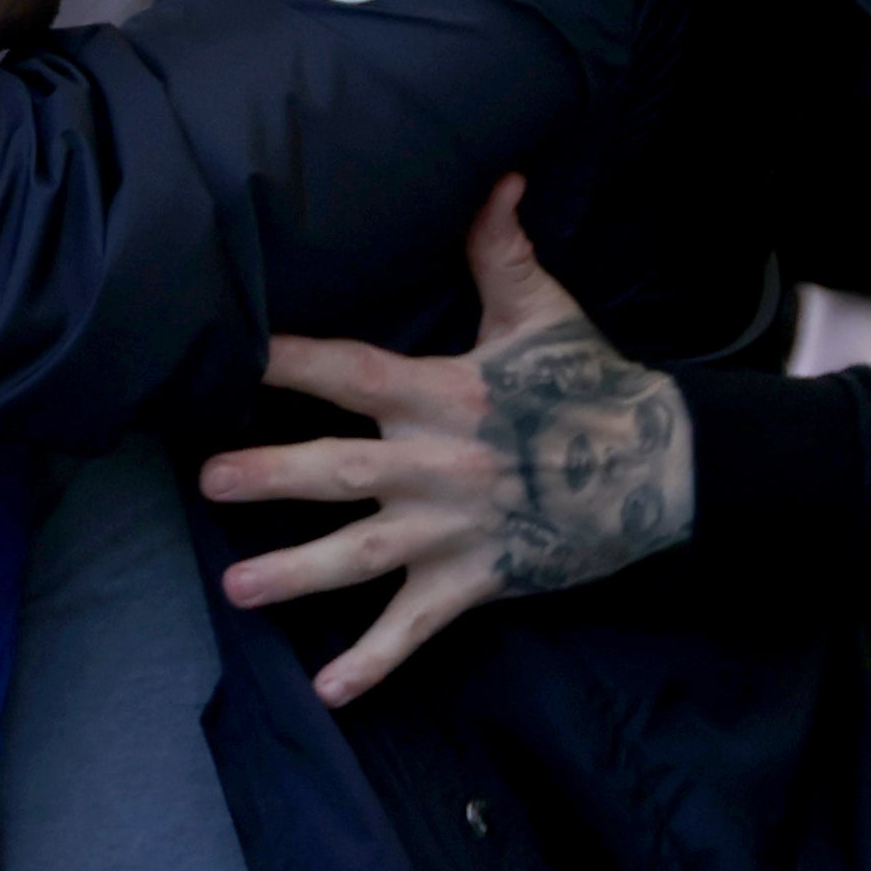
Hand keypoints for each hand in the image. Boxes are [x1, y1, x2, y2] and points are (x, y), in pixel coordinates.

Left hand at [206, 176, 690, 701]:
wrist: (664, 467)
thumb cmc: (592, 385)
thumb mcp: (543, 314)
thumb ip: (500, 249)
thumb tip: (492, 176)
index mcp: (443, 393)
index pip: (352, 369)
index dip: (290, 360)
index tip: (230, 352)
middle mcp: (438, 463)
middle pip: (341, 471)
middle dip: (271, 475)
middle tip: (206, 481)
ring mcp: (455, 529)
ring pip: (363, 556)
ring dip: (297, 573)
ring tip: (235, 589)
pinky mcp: (478, 581)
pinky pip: (418, 629)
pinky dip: (374, 664)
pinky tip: (327, 693)